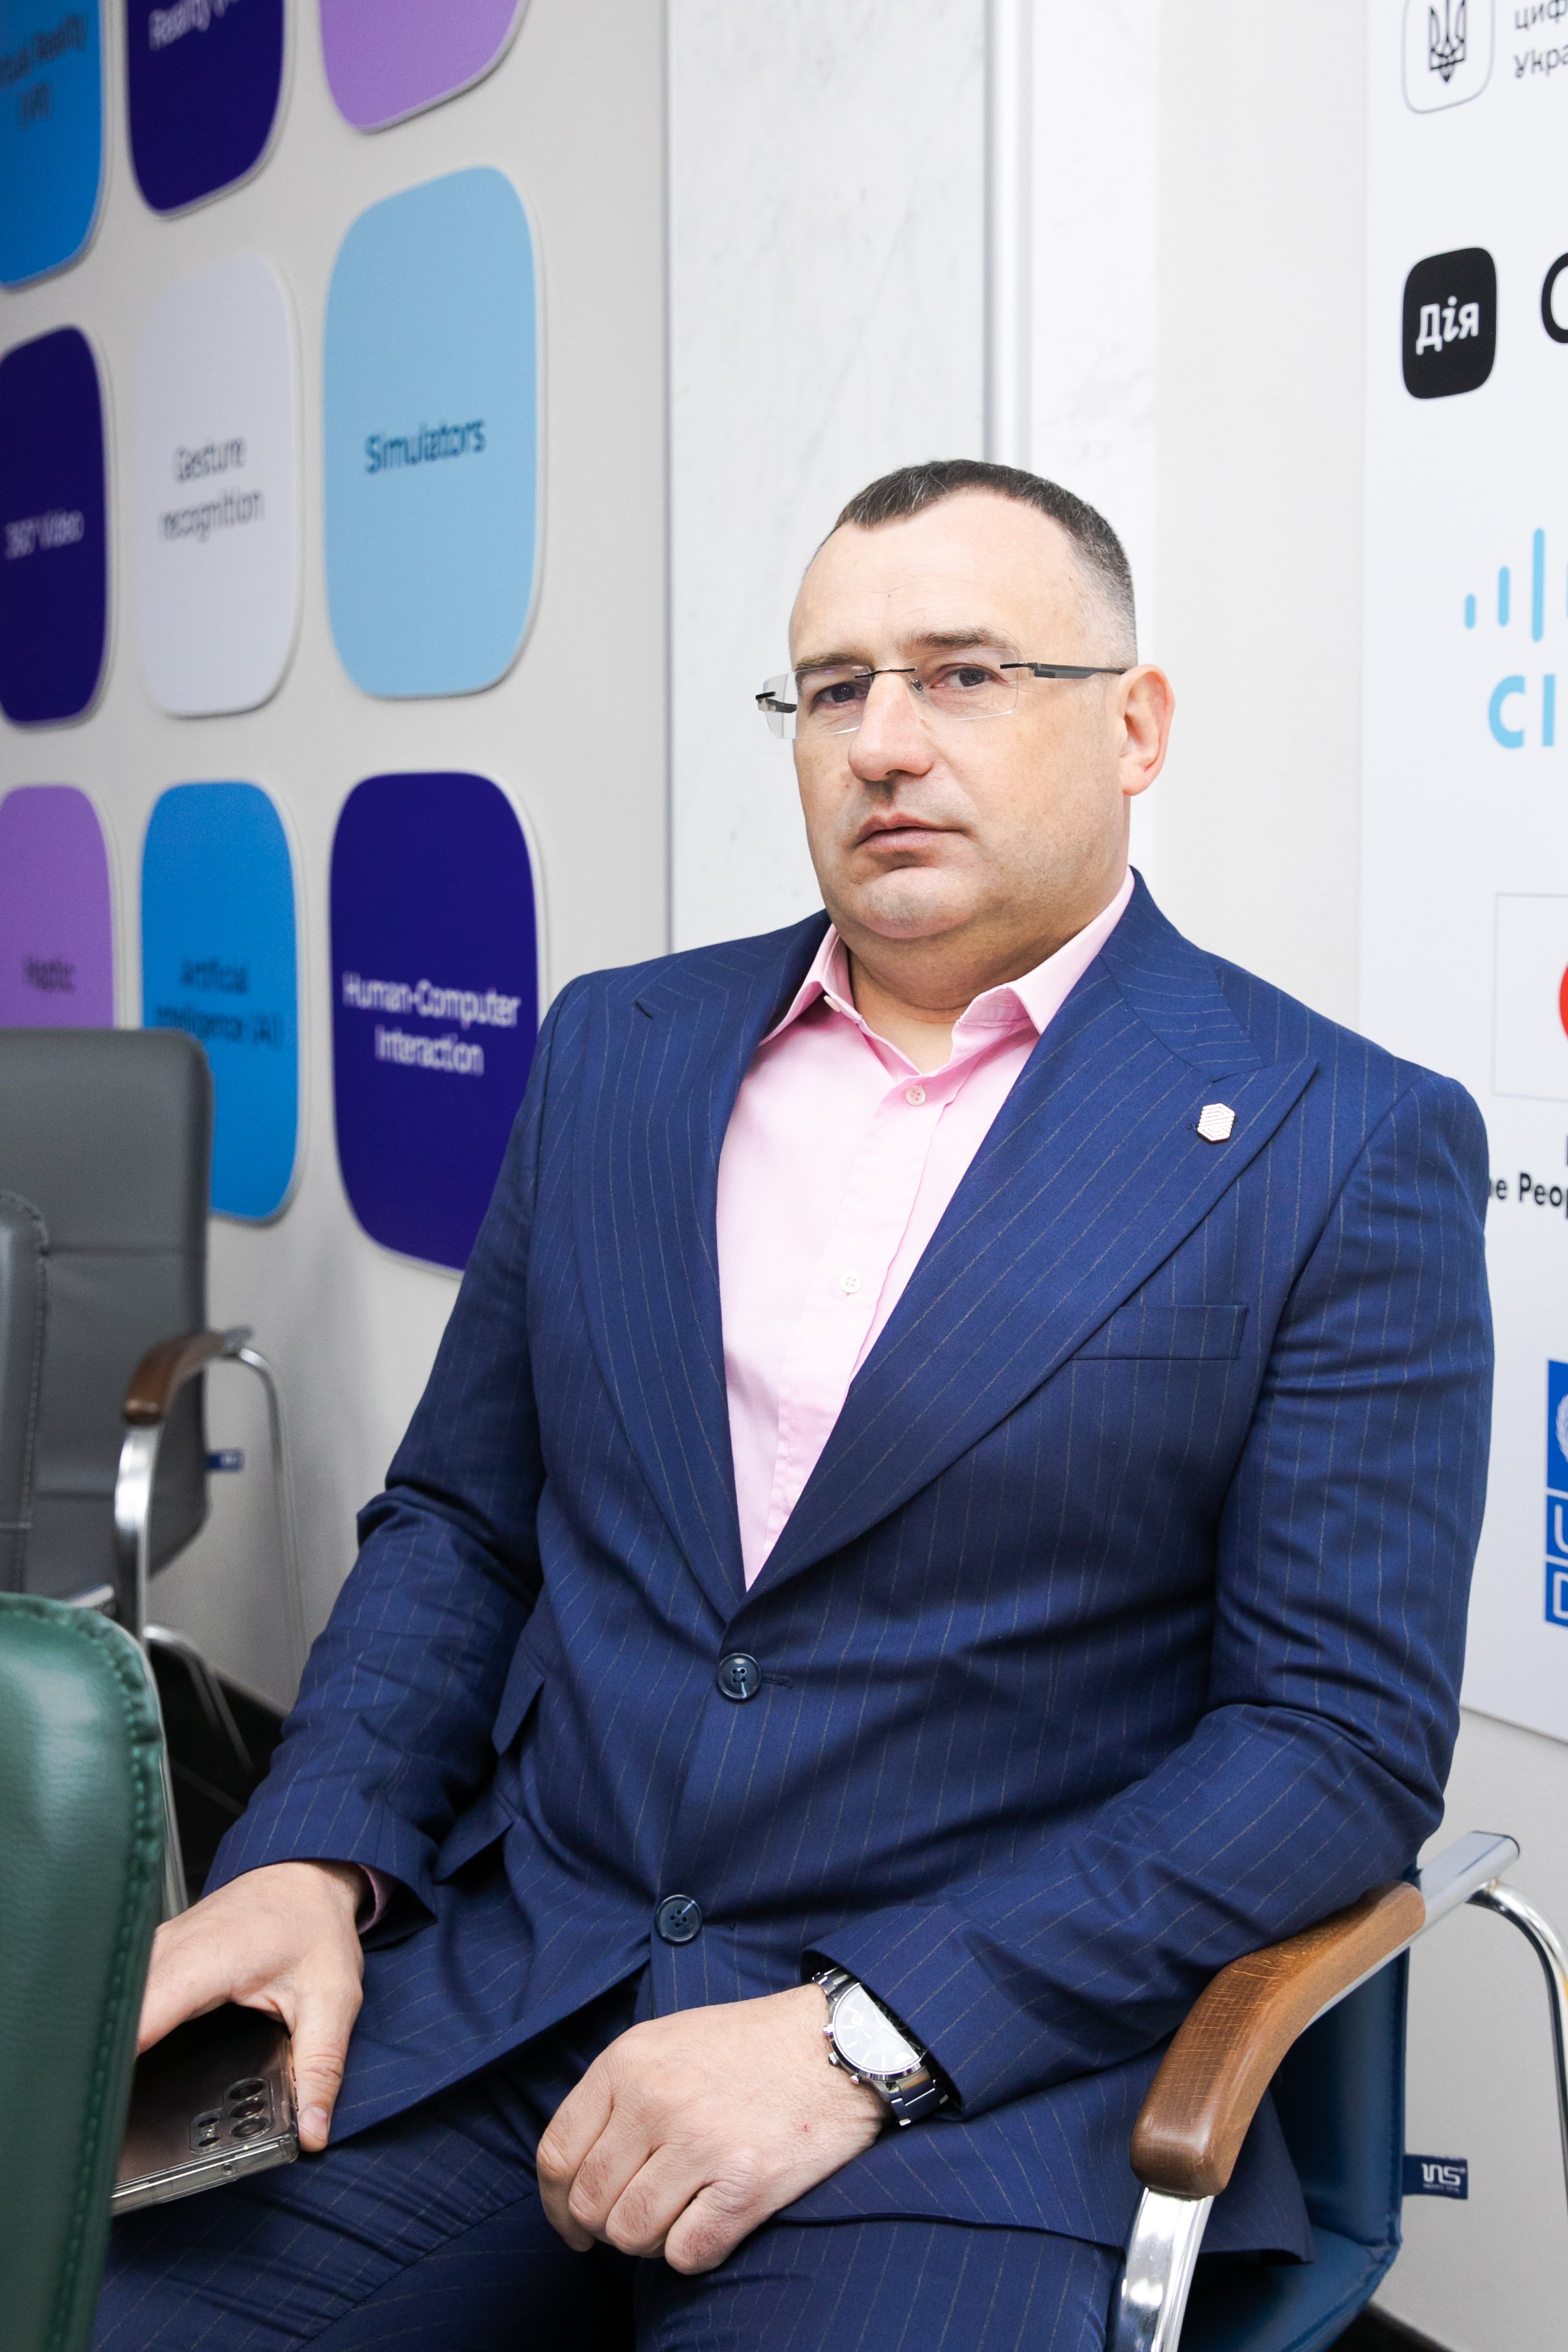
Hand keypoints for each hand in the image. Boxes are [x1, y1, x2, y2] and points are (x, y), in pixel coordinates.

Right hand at [137, 1860, 366, 2150]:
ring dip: (110, 2041)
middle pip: (113, 2011)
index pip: (140, 2017)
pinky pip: (125, 1990)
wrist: (306, 1878)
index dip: (118, 2064)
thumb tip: (312, 2130)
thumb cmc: (315, 1927)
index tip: (110, 2108)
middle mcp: (170, 1949)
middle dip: (105, 2063)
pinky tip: (127, 2058)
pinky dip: (123, 2021)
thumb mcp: (332, 2000)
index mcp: (207, 1960)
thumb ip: (320, 2066)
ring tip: (110, 2096)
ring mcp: (156, 1947)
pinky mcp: (155, 1953)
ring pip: (113, 1999)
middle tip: (108, 2120)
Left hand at [536, 1983, 884, 2273]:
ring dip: (650, 2241)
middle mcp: (656, 2100)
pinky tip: (713, 2221)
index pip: (556, 2154)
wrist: (840, 2044)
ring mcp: (700, 2142)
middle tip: (636, 2220)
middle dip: (603, 2227)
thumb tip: (579, 2167)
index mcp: (628, 2061)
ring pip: (631, 2235)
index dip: (557, 2204)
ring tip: (680, 2215)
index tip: (572, 2224)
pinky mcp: (746, 2183)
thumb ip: (619, 2092)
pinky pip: (685, 2254)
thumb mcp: (668, 2040)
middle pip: (590, 2203)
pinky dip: (692, 2252)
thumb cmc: (752, 2047)